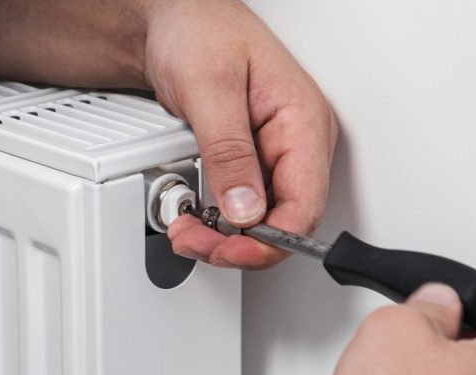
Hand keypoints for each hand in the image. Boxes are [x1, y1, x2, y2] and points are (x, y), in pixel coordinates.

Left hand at [144, 0, 337, 268]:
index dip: (267, 243)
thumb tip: (246, 211)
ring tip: (189, 231)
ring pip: (263, 225)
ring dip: (225, 239)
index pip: (303, 209)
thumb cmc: (199, 30)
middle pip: (284, 225)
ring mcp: (276, 159)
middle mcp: (297, 147)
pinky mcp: (254, 166)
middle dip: (239, 246)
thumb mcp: (210, 88)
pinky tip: (197, 218)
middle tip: (194, 240)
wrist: (172, 19)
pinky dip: (219, 224)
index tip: (227, 251)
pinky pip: (246, 211)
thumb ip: (229, 153)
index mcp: (304, 125)